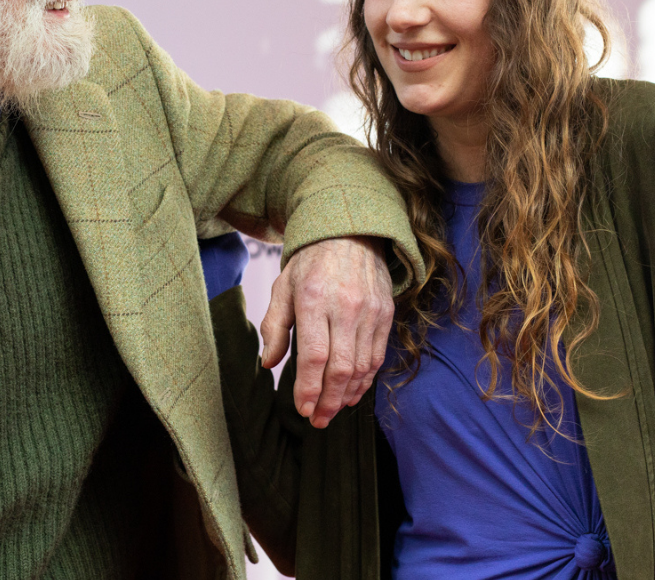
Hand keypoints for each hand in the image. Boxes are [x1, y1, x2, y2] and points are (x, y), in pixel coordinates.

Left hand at [259, 236, 393, 428]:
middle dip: (328, 401)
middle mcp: (346, 307)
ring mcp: (370, 311)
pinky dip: (366, 380)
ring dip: (347, 395)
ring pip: (362, 367)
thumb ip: (275, 327)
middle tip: (317, 421)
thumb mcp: (283, 288)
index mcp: (314, 299)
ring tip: (332, 411)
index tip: (302, 410)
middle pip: (341, 367)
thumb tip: (268, 364)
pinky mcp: (385, 314)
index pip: (314, 356)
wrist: (350, 233)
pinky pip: (377, 356)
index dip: (309, 389)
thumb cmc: (310, 263)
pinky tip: (352, 393)